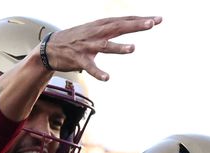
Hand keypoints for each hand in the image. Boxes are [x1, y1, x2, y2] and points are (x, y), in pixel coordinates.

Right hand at [45, 16, 162, 80]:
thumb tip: (129, 22)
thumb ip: (112, 27)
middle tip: (152, 23)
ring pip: (106, 45)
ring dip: (119, 47)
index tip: (158, 19)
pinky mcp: (80, 59)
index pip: (124, 20)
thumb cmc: (77, 39)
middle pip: (119, 27)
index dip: (140, 19)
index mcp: (102, 25)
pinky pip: (90, 67)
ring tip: (133, 48)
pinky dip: (98, 72)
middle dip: (135, 25)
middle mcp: (96, 33)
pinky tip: (107, 77)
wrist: (51, 48)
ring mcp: (88, 46)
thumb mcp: (95, 29)